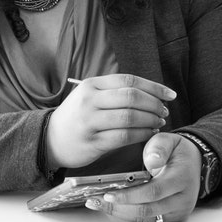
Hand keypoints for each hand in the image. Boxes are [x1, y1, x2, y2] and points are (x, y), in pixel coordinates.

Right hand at [44, 74, 174, 170]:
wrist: (50, 139)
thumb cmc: (77, 116)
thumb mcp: (90, 95)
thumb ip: (115, 92)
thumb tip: (152, 93)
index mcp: (91, 84)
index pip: (129, 80)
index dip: (154, 87)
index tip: (170, 95)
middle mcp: (89, 100)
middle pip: (131, 97)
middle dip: (154, 104)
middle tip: (164, 111)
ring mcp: (89, 121)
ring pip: (129, 117)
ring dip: (150, 120)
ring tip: (159, 123)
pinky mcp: (92, 141)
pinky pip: (124, 137)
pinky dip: (142, 134)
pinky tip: (149, 134)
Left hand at [92, 132, 200, 221]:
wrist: (195, 163)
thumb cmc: (178, 152)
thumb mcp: (169, 140)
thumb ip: (159, 147)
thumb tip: (151, 162)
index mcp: (181, 178)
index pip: (153, 192)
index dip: (129, 196)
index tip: (108, 194)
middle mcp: (182, 199)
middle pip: (147, 210)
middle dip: (118, 207)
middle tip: (95, 201)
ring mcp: (178, 211)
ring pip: (146, 219)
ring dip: (120, 213)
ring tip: (98, 205)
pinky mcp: (172, 217)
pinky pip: (148, 221)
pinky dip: (129, 215)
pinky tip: (112, 208)